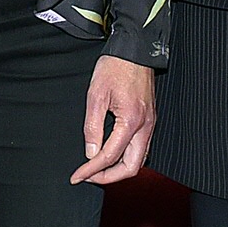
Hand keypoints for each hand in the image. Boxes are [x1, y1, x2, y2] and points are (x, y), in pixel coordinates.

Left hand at [70, 55, 154, 185]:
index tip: (77, 176)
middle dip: (109, 177)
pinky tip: (112, 154)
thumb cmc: (115, 67)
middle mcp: (145, 126)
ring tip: (98, 168)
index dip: (91, 170)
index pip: (110, 156)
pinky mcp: (150, 120)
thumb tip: (91, 153)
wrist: (134, 49)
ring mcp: (150, 124)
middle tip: (89, 176)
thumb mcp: (96, 95)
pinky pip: (141, 148)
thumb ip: (93, 127)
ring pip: (139, 160)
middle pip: (131, 167)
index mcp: (131, 121)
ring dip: (118, 169)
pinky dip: (126, 157)